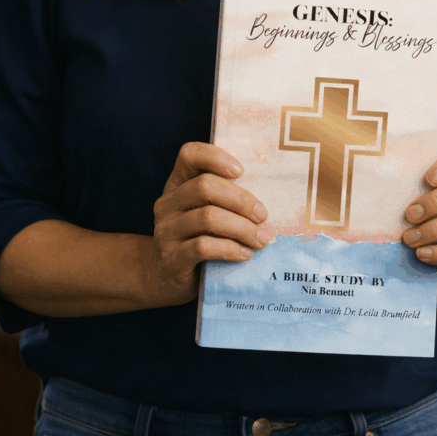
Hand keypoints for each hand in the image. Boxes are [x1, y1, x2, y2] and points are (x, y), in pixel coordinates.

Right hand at [148, 142, 273, 305]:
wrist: (167, 280)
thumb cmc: (197, 240)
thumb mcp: (205, 213)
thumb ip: (224, 198)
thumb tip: (271, 191)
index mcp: (177, 184)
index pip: (189, 154)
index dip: (215, 157)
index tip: (242, 171)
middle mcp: (167, 203)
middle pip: (204, 186)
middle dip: (241, 200)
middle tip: (263, 215)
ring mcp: (165, 230)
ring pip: (207, 217)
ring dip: (241, 228)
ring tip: (261, 240)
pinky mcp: (171, 258)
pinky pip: (203, 247)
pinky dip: (229, 249)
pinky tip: (244, 254)